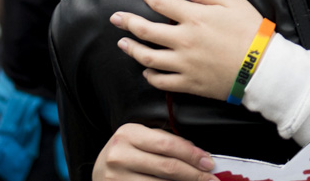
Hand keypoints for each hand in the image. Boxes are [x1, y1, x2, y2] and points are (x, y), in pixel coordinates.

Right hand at [93, 124, 216, 180]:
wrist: (98, 172)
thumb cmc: (124, 153)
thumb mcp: (139, 139)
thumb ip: (164, 142)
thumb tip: (199, 155)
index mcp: (128, 133)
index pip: (168, 144)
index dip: (192, 154)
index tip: (209, 162)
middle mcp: (120, 155)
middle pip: (167, 167)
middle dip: (194, 174)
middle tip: (211, 179)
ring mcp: (116, 177)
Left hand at [111, 0, 263, 100]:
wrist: (262, 68)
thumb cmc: (252, 32)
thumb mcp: (234, 3)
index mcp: (194, 17)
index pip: (162, 4)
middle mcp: (183, 40)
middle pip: (146, 30)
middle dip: (127, 22)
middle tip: (115, 18)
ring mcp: (184, 64)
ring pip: (148, 57)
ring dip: (132, 49)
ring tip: (122, 43)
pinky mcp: (189, 83)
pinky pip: (162, 81)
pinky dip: (150, 76)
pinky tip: (145, 71)